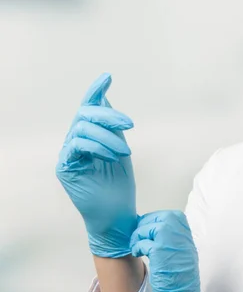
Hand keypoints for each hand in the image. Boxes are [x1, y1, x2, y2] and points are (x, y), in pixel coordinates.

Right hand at [55, 73, 137, 257]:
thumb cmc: (118, 186)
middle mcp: (74, 143)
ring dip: (108, 136)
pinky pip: (78, 145)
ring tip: (124, 152)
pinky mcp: (65, 167)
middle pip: (85, 114)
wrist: (117, 214)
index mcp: (88, 137)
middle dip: (108, 115)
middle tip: (130, 125)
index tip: (108, 76)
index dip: (96, 91)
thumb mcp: (118, 149)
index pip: (88, 108)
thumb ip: (111, 127)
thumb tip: (105, 98)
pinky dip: (98, 146)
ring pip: (82, 128)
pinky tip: (113, 156)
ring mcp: (68, 155)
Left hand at [131, 210, 207, 291]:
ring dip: (138, 235)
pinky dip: (137, 246)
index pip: (171, 216)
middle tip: (138, 236)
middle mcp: (181, 235)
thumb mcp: (184, 253)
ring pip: (148, 227)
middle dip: (145, 225)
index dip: (155, 220)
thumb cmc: (181, 278)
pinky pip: (143, 241)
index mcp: (187, 235)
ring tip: (136, 246)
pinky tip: (137, 252)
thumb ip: (175, 239)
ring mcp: (171, 241)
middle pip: (158, 217)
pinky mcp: (160, 251)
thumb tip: (156, 229)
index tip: (147, 228)